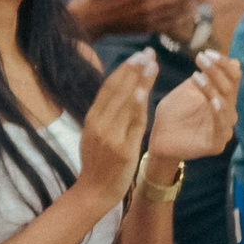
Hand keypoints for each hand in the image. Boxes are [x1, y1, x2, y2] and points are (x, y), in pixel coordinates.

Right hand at [75, 51, 155, 203]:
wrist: (94, 191)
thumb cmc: (98, 163)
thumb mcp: (97, 135)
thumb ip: (108, 115)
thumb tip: (124, 94)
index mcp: (93, 118)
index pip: (109, 87)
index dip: (124, 70)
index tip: (138, 55)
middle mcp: (99, 123)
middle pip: (117, 90)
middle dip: (133, 69)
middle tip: (147, 52)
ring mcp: (110, 135)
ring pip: (125, 102)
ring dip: (138, 81)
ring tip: (151, 63)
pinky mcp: (121, 147)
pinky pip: (132, 123)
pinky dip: (137, 106)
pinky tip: (144, 91)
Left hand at [148, 52, 239, 163]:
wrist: (158, 139)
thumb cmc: (172, 113)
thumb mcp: (187, 91)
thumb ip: (206, 77)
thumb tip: (235, 60)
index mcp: (222, 98)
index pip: (232, 77)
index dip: (222, 64)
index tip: (205, 52)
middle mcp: (227, 112)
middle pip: (229, 88)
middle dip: (216, 71)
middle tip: (201, 58)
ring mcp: (223, 128)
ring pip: (225, 105)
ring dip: (213, 88)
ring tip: (198, 76)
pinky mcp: (216, 143)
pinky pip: (220, 126)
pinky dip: (218, 112)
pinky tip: (213, 101)